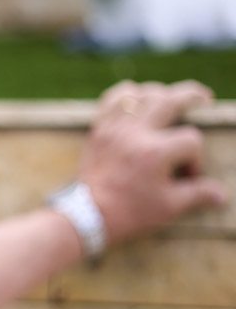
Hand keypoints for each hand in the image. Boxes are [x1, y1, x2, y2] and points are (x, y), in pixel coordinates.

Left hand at [79, 80, 227, 244]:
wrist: (86, 215)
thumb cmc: (128, 212)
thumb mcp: (168, 207)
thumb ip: (197, 195)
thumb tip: (222, 195)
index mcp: (154, 152)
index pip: (190, 139)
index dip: (196, 158)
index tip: (188, 175)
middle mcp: (134, 133)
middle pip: (170, 99)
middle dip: (192, 96)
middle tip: (205, 98)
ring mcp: (114, 128)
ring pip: (140, 94)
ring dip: (159, 93)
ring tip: (171, 99)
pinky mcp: (99, 129)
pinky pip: (111, 99)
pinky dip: (127, 94)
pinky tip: (138, 99)